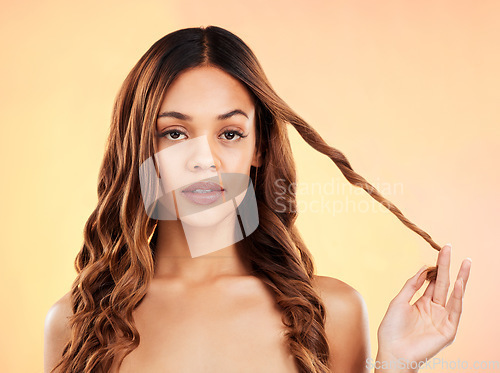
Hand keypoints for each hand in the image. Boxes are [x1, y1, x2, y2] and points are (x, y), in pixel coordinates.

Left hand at [376, 244, 470, 369]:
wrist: (392, 351)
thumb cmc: (391, 329)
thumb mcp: (399, 301)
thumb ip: (412, 285)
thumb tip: (424, 267)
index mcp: (422, 303)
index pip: (433, 282)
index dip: (436, 267)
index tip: (439, 250)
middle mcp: (434, 310)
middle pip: (444, 284)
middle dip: (448, 266)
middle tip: (450, 247)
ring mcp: (442, 319)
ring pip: (453, 295)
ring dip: (460, 278)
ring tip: (465, 262)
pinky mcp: (448, 331)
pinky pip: (455, 311)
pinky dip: (458, 297)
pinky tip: (458, 283)